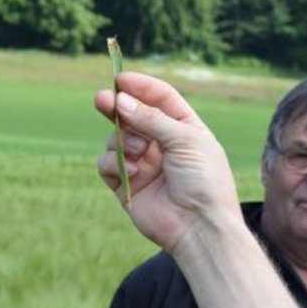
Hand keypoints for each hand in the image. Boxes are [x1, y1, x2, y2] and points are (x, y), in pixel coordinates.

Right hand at [95, 72, 242, 252]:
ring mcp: (143, 165)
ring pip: (117, 139)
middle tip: (102, 100)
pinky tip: (132, 172)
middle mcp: (162, 144)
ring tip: (140, 153)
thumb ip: (152, 119)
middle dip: (116, 106)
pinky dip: (114, 164)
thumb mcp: (185, 140)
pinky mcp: (126, 186)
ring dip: (123, 141)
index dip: (140, 86)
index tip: (120, 80)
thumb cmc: (204, 181)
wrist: (200, 227)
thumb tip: (120, 101)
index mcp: (184, 129)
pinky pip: (107, 165)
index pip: (160, 98)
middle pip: (132, 116)